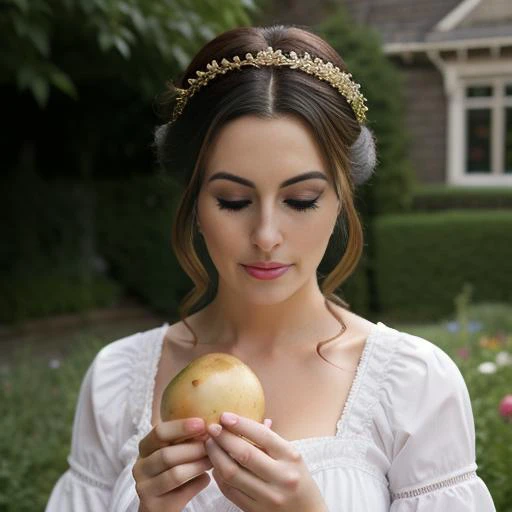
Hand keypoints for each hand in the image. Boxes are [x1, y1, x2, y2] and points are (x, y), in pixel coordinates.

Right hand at [132, 418, 212, 511]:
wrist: (160, 505)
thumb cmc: (172, 469)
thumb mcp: (173, 450)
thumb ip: (185, 439)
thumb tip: (210, 425)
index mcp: (145, 447)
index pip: (159, 432)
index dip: (181, 427)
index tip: (202, 423)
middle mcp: (140, 466)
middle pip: (167, 454)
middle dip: (193, 448)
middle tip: (212, 444)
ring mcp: (144, 488)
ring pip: (175, 474)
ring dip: (198, 466)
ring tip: (212, 461)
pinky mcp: (153, 506)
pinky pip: (181, 493)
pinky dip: (197, 484)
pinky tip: (206, 478)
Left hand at [204, 412, 327, 511]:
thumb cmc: (298, 480)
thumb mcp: (292, 456)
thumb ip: (269, 439)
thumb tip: (243, 420)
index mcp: (291, 457)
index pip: (262, 435)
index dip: (241, 424)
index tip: (225, 416)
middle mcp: (282, 477)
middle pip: (244, 454)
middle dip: (224, 438)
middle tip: (212, 428)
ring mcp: (269, 497)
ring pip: (232, 473)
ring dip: (216, 456)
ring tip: (210, 444)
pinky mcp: (256, 511)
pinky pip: (230, 491)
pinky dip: (219, 475)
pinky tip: (216, 465)